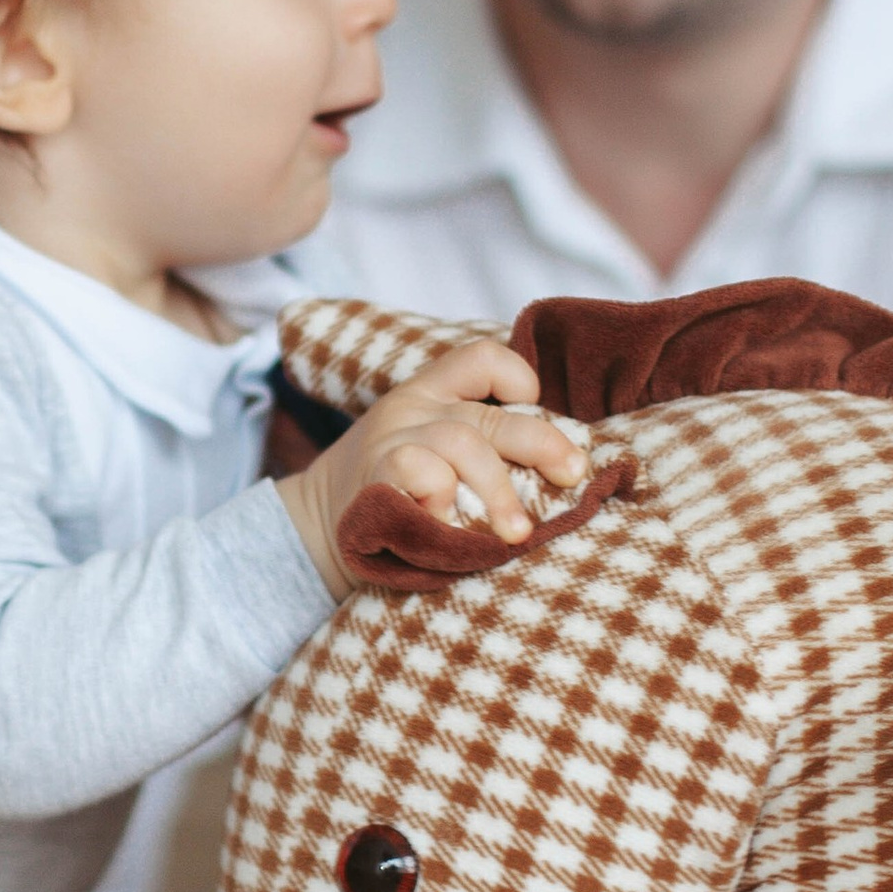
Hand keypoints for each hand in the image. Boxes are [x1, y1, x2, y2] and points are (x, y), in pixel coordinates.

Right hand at [278, 338, 586, 594]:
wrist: (319, 525)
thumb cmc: (401, 494)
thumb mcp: (434, 449)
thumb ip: (482, 445)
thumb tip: (566, 467)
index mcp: (432, 393)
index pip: (480, 359)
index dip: (517, 377)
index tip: (536, 407)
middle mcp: (412, 410)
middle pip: (487, 416)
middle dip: (542, 444)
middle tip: (574, 475)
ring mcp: (390, 442)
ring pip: (462, 444)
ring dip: (499, 490)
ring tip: (517, 533)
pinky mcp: (373, 480)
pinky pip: (420, 474)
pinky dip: (444, 499)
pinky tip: (451, 525)